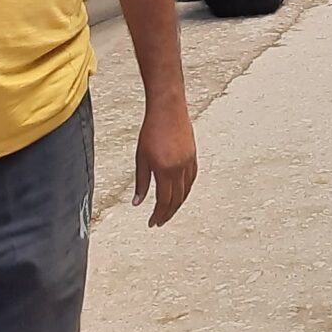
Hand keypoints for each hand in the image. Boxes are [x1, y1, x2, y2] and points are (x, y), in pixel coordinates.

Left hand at [134, 103, 196, 227]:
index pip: (163, 200)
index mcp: (165, 170)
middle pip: (176, 199)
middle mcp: (179, 168)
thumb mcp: (141, 157)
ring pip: (186, 191)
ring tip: (169, 210)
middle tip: (160, 221)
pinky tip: (181, 192)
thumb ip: (141, 181)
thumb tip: (137, 202)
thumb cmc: (151, 129)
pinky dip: (186, 189)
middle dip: (168, 213)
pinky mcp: (193, 155)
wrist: (168, 108)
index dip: (158, 215)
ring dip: (178, 203)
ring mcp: (189, 162)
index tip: (153, 223)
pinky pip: (192, 178)